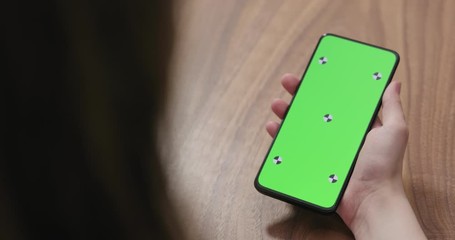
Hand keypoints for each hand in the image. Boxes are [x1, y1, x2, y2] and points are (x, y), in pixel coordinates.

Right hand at [266, 74, 425, 238]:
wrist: (368, 200)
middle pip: (314, 108)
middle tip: (288, 81)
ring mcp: (324, 148)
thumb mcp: (394, 132)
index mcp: (356, 124)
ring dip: (286, 112)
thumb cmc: (384, 168)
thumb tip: (393, 83)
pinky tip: (273, 127)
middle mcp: (338, 134)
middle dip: (299, 93)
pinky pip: (293, 147)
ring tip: (277, 103)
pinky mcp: (312, 162)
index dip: (324, 84)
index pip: (337, 98)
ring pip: (300, 125)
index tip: (314, 72)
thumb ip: (392, 107)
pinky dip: (280, 136)